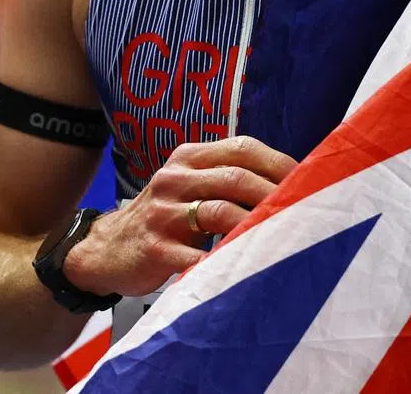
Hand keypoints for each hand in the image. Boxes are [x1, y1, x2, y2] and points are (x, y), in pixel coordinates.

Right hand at [62, 135, 296, 296]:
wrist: (105, 250)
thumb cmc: (164, 215)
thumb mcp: (189, 183)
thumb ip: (226, 176)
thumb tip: (288, 178)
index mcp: (189, 156)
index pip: (241, 147)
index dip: (276, 161)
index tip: (305, 177)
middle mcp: (175, 177)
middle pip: (235, 177)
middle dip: (273, 193)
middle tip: (301, 209)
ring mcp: (163, 212)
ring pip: (219, 211)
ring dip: (254, 225)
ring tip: (280, 235)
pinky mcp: (154, 247)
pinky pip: (196, 253)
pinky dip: (222, 259)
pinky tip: (244, 263)